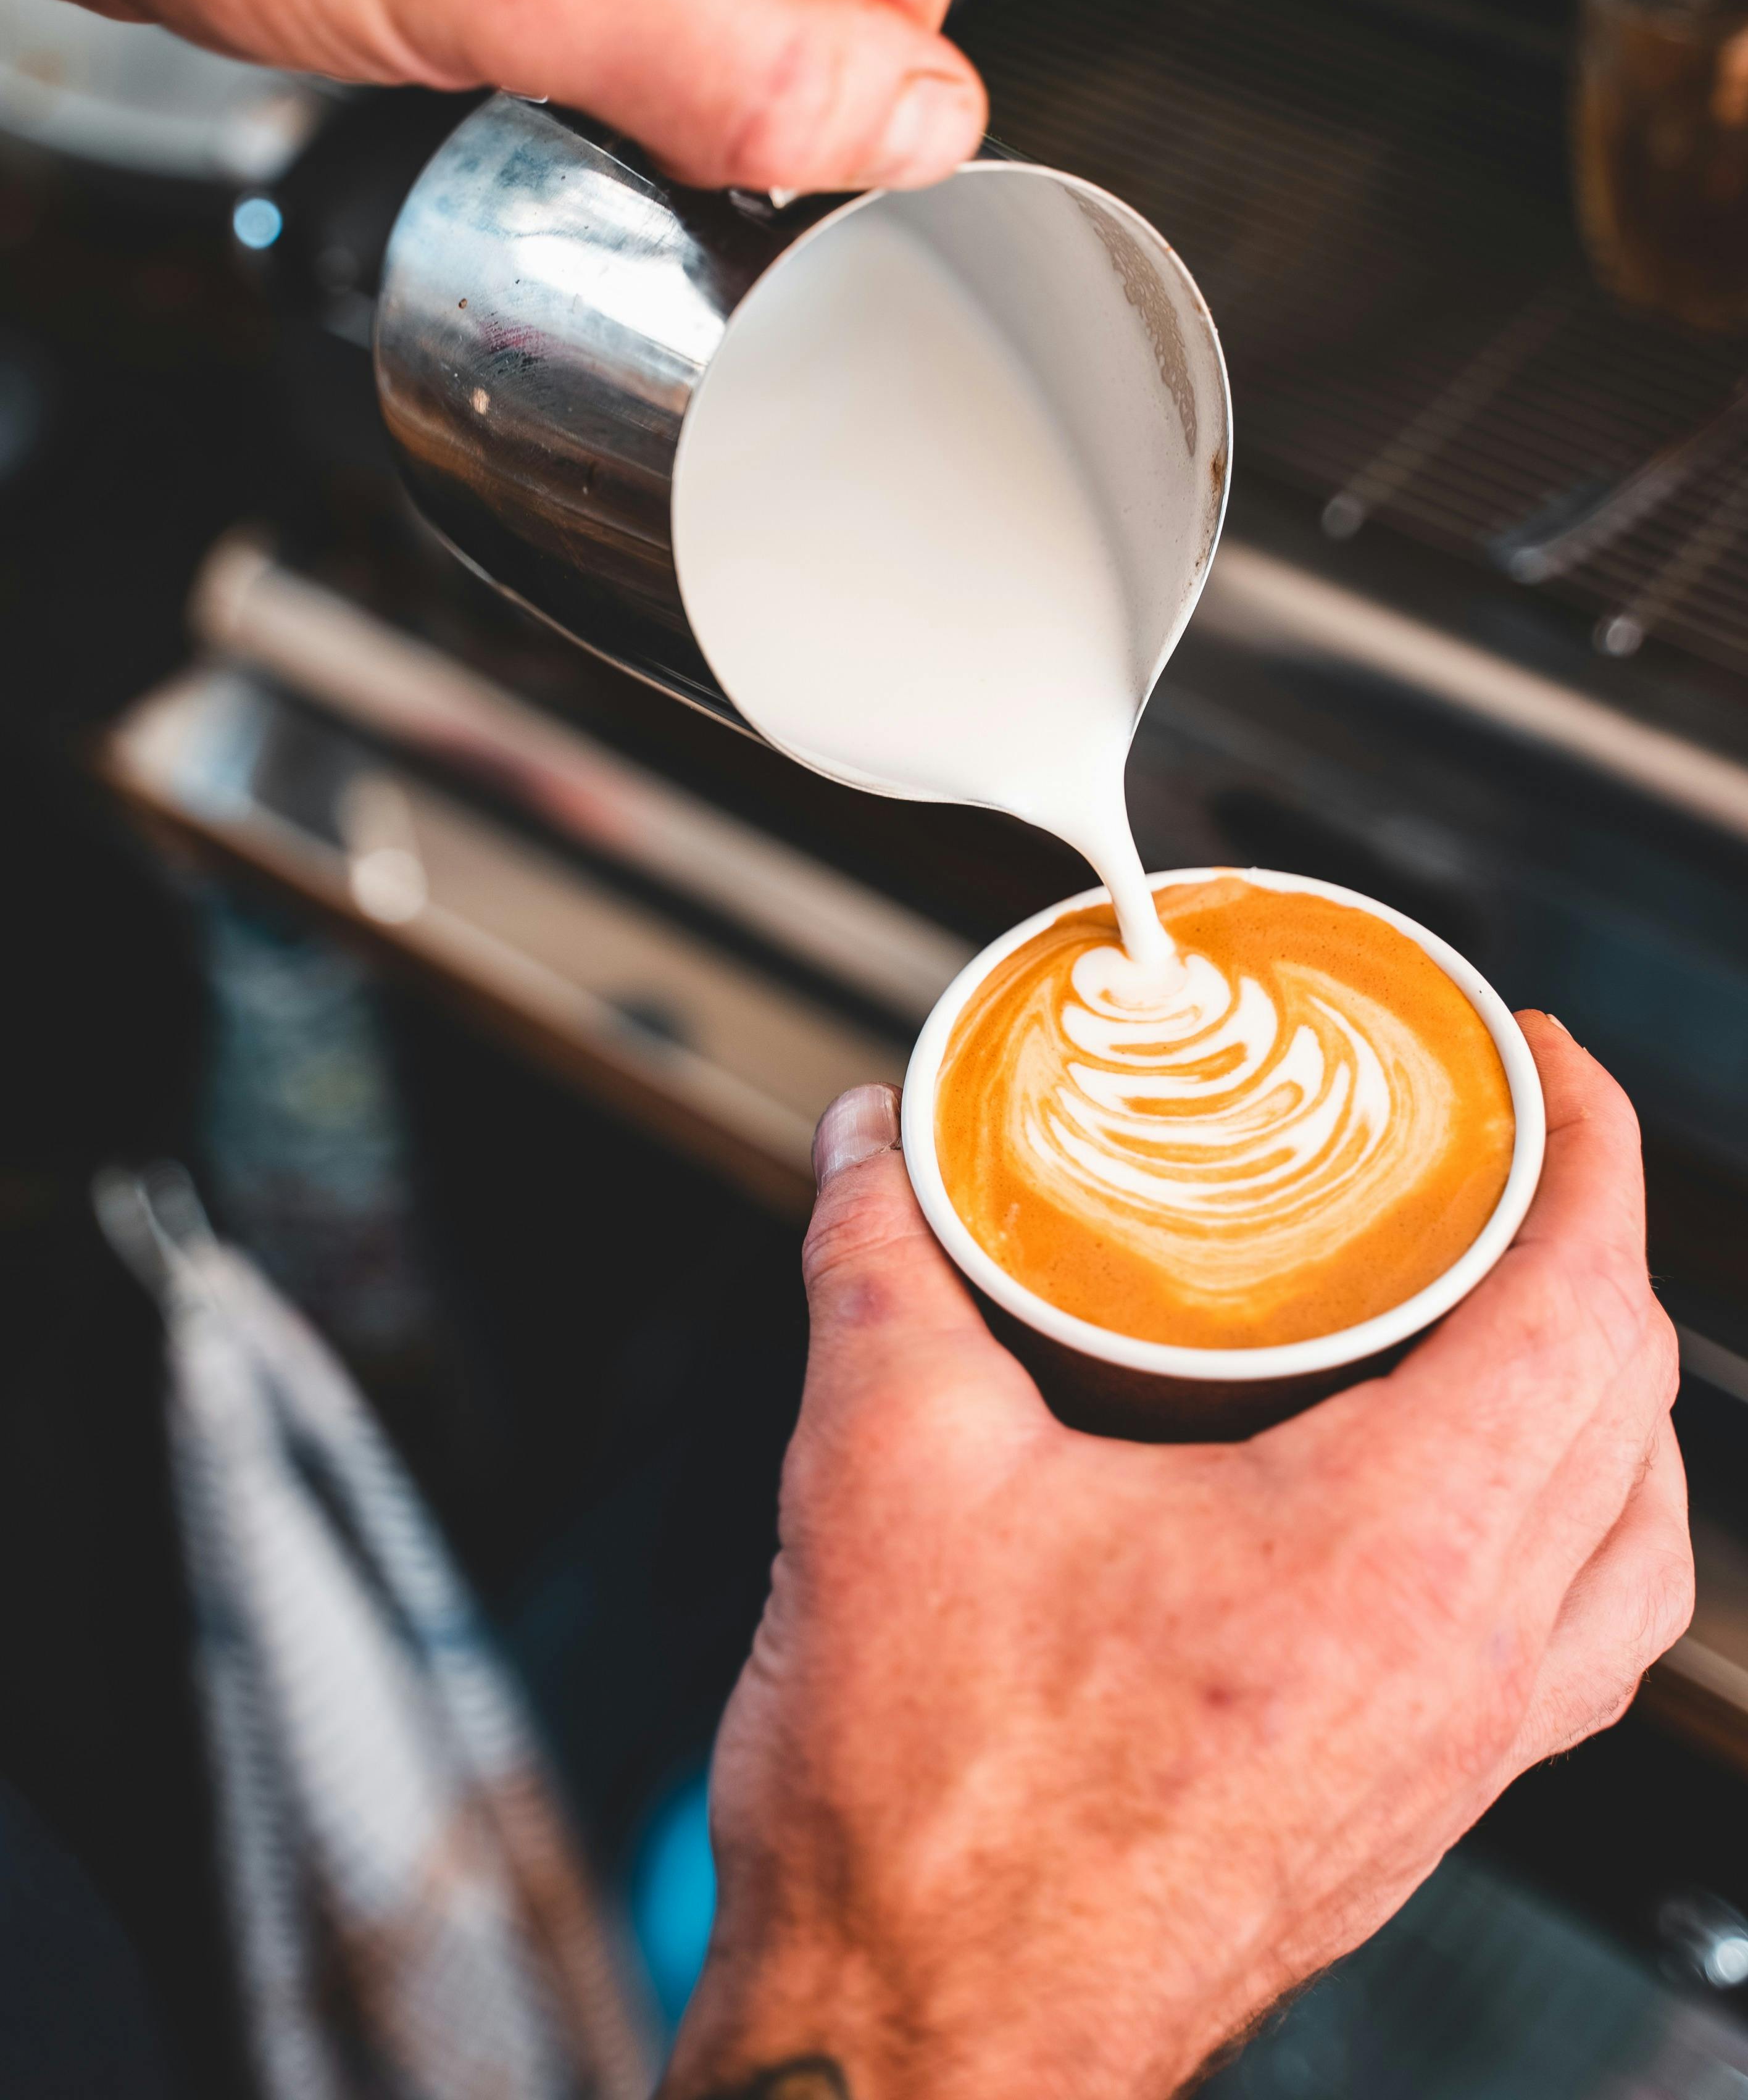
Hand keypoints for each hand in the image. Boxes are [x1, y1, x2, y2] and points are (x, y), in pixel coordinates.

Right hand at [663, 1016, 1690, 2099]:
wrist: (920, 2041)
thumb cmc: (924, 1813)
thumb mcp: (881, 1471)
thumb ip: (878, 1264)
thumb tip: (865, 1139)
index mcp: (1381, 1560)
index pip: (1580, 1303)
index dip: (1591, 1147)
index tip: (1546, 1063)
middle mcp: (1465, 1663)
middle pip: (1627, 1400)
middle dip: (1593, 1236)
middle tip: (1507, 1146)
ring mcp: (1460, 1750)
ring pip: (1636, 1534)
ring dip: (1604, 1389)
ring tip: (1510, 1300)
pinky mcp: (1419, 1803)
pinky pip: (1581, 1638)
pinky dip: (1572, 1523)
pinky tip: (1465, 1490)